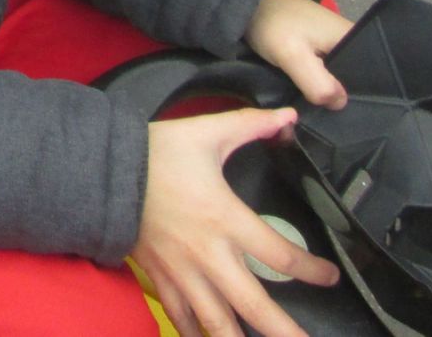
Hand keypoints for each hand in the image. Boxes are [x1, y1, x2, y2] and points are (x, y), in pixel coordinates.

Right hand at [131, 109, 340, 336]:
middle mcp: (208, 255)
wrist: (102, 170)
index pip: (280, 255)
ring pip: (218, 324)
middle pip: (255, 307)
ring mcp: (182, 273)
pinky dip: (196, 335)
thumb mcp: (206, 132)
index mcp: (225, 219)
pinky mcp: (160, 278)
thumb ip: (251, 124)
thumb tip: (288, 116)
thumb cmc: (156, 152)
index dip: (312, 271)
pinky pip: (181, 318)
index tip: (329, 277)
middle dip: (285, 332)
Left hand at [244, 0, 352, 109]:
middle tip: (323, 115)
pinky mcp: (319, 45)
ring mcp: (334, 42)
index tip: (341, 117)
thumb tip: (340, 104)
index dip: (358, 100)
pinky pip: (326, 71)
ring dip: (326, 91)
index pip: (369, 79)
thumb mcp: (294, 56)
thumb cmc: (272, 23)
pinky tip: (309, 94)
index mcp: (355, 40)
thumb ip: (318, 83)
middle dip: (339, 98)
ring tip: (315, 108)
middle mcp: (350, 41)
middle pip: (353, 79)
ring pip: (338, 77)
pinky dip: (317, 82)